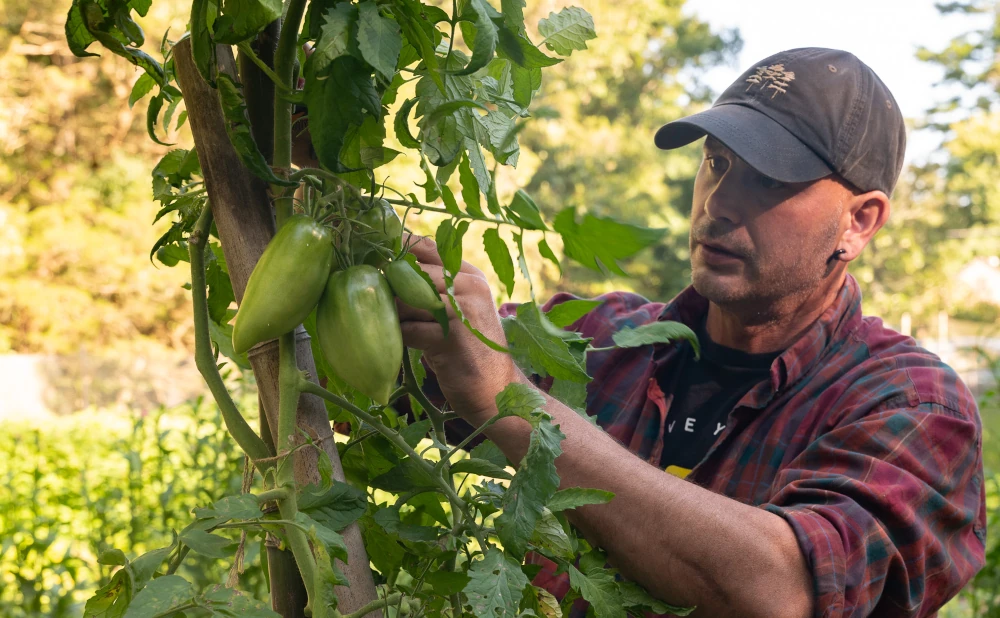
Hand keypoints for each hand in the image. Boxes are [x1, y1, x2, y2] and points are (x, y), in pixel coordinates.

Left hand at [397, 234, 517, 423]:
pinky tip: (411, 347)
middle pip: (411, 273)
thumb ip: (433, 288)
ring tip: (403, 330)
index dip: (397, 251)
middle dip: (391, 290)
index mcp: (470, 275)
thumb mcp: (458, 310)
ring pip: (407, 301)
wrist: (497, 390)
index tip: (376, 262)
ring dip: (396, 317)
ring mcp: (462, 310)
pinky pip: (409, 330)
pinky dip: (403, 339)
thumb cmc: (469, 350)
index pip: (426, 247)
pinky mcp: (452, 337)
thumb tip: (384, 270)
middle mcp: (469, 286)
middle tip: (383, 306)